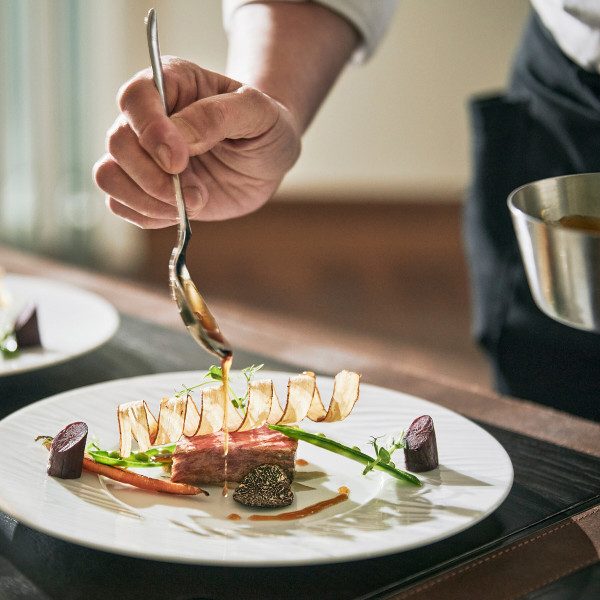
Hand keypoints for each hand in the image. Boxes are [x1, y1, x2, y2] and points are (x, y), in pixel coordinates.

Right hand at [93, 56, 300, 226]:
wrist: (267, 160)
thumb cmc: (265, 126)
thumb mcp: (258, 113)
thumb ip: (218, 116)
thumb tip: (179, 139)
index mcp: (171, 84)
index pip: (135, 98)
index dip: (150, 131)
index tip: (178, 160)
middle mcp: (148, 118)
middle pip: (117, 143)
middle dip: (154, 178)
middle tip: (197, 194)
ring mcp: (143, 155)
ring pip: (109, 176)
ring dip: (148, 200)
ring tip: (193, 204)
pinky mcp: (145, 188)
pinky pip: (120, 205)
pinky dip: (148, 216)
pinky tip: (182, 212)